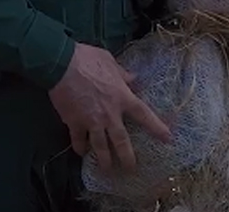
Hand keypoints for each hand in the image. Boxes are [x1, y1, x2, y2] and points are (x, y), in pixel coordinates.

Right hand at [48, 43, 170, 175]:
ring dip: (104, 160)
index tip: (167, 138)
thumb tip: (132, 78)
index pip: (144, 115)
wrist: (61, 64)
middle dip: (127, 157)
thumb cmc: (87, 59)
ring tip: (107, 169)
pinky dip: (80, 147)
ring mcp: (91, 121)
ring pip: (101, 147)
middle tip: (130, 168)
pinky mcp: (74, 123)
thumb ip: (122, 73)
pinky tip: (81, 152)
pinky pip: (78, 140)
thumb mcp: (109, 61)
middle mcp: (109, 113)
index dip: (156, 127)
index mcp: (121, 96)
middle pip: (121, 141)